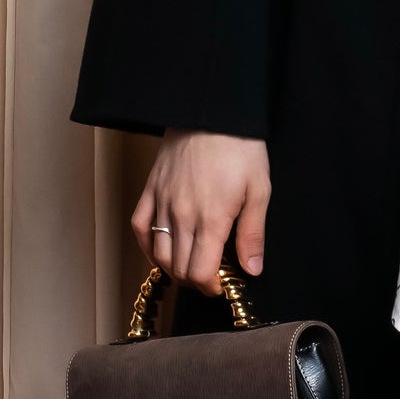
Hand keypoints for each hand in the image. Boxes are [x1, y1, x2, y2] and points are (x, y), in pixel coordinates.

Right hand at [131, 130, 270, 296]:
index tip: (221, 286)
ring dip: (174, 268)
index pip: (200, 272)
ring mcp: (161, 203)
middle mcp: (181, 216)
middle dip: (196, 280)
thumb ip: (253, 234)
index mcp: (211, 219)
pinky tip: (161, 251)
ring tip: (191, 266)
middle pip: (179, 268)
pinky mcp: (150, 190)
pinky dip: (148, 246)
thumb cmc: (240, 148)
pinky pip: (140, 228)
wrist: (211, 111)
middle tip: (211, 276)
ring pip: (158, 253)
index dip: (210, 288)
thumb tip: (252, 269)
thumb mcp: (259, 190)